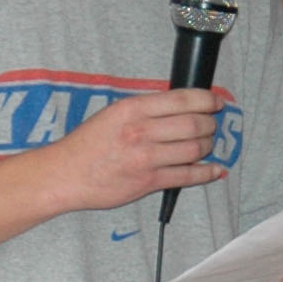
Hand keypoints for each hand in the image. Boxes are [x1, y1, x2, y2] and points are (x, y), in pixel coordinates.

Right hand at [48, 87, 227, 210]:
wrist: (66, 174)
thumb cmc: (88, 143)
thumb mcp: (113, 113)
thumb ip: (145, 109)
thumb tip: (180, 107)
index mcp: (133, 108)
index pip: (182, 100)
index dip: (207, 100)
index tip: (216, 102)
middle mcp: (141, 131)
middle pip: (194, 124)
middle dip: (210, 124)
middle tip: (211, 125)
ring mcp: (146, 158)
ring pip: (194, 149)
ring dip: (208, 146)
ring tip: (207, 145)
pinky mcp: (148, 181)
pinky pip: (187, 176)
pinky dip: (206, 173)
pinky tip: (215, 170)